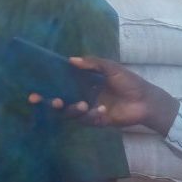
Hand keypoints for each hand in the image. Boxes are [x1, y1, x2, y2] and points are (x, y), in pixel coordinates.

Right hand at [28, 56, 178, 134]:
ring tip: (83, 104)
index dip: (46, 88)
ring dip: (74, 109)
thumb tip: (70, 59)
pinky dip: (92, 115)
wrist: (147, 100)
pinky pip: (87, 120)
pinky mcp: (97, 121)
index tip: (34, 91)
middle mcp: (81, 96)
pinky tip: (102, 109)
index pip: (60, 85)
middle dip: (51, 103)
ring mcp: (88, 110)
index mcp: (82, 83)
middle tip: (52, 101)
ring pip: (71, 113)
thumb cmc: (130, 82)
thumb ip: (92, 63)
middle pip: (60, 102)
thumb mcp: (111, 68)